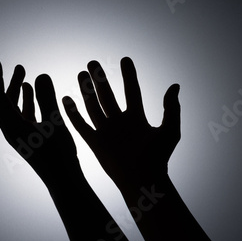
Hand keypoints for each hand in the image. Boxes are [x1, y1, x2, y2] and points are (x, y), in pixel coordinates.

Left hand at [0, 56, 79, 187]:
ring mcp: (18, 133)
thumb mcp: (55, 122)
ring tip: (21, 70)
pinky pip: (20, 113)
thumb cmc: (59, 154)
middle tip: (2, 62)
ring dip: (12, 88)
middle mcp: (10, 129)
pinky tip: (30, 88)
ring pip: (9, 107)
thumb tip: (40, 74)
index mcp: (12, 127)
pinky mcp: (27, 136)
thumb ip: (47, 98)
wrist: (63, 179)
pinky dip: (23, 99)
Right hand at [62, 57, 179, 190]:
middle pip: (107, 95)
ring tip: (81, 73)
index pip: (131, 91)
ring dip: (86, 90)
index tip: (125, 59)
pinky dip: (73, 113)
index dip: (129, 75)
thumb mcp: (169, 130)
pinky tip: (66, 99)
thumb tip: (175, 85)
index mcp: (137, 118)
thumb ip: (171, 108)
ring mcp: (106, 132)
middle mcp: (120, 122)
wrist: (143, 181)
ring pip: (93, 106)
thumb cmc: (159, 158)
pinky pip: (81, 125)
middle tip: (93, 62)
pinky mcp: (95, 143)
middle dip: (100, 79)